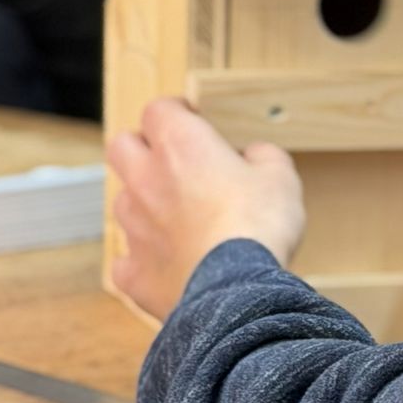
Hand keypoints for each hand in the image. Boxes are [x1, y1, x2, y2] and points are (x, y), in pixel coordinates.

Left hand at [108, 98, 307, 322]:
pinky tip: (169, 264)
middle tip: (170, 160)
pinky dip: (143, 260)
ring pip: (123, 202)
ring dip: (144, 204)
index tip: (191, 119)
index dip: (176, 111)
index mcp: (180, 145)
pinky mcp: (133, 271)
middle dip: (141, 147)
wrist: (236, 293)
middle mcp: (147, 180)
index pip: (159, 109)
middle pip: (121, 146)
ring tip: (176, 217)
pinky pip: (127, 260)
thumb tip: (254, 157)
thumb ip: (263, 157)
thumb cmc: (257, 229)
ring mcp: (134, 227)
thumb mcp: (281, 177)